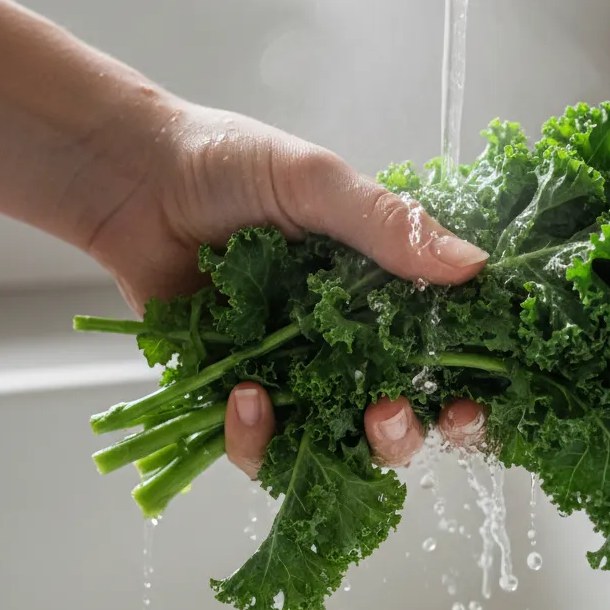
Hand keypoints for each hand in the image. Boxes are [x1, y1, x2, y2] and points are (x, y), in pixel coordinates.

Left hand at [86, 98, 488, 474]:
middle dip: (405, 431)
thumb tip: (474, 265)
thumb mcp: (317, 183)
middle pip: (392, 412)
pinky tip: (245, 397)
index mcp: (375, 286)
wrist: (135, 175)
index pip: (435, 350)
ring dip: (341, 446)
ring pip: (328, 440)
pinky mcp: (229, 389)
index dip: (461, 387)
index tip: (472, 402)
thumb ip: (390, 225)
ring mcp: (285, 368)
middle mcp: (339, 336)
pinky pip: (253, 441)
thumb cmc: (230, 163)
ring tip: (335, 417)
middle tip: (394, 414)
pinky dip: (255, 435)